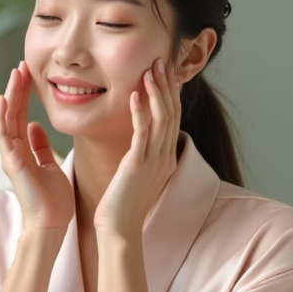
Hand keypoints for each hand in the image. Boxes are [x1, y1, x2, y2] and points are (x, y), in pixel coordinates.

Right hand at [0, 61, 74, 231]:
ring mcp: (11, 157)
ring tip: (15, 74)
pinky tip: (6, 100)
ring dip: (10, 96)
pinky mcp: (12, 164)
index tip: (29, 74)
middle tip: (21, 65)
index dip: (24, 95)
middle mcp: (14, 152)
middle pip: (13, 113)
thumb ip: (41, 147)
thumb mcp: (50, 166)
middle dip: (17, 89)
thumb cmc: (53, 201)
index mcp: (24, 151)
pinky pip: (4, 137)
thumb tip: (36, 126)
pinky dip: (3, 117)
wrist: (52, 224)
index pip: (21, 116)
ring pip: (6, 119)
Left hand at [93, 59, 181, 237]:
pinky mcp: (138, 166)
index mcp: (165, 159)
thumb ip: (142, 156)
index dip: (171, 94)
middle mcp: (164, 158)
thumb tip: (139, 143)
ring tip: (151, 69)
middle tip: (162, 61)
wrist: (120, 231)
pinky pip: (142, 134)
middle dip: (167, 86)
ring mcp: (154, 162)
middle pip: (171, 114)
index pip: (173, 119)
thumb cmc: (122, 206)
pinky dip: (140, 112)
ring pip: (161, 119)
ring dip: (156, 92)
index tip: (167, 73)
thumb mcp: (138, 176)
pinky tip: (135, 94)